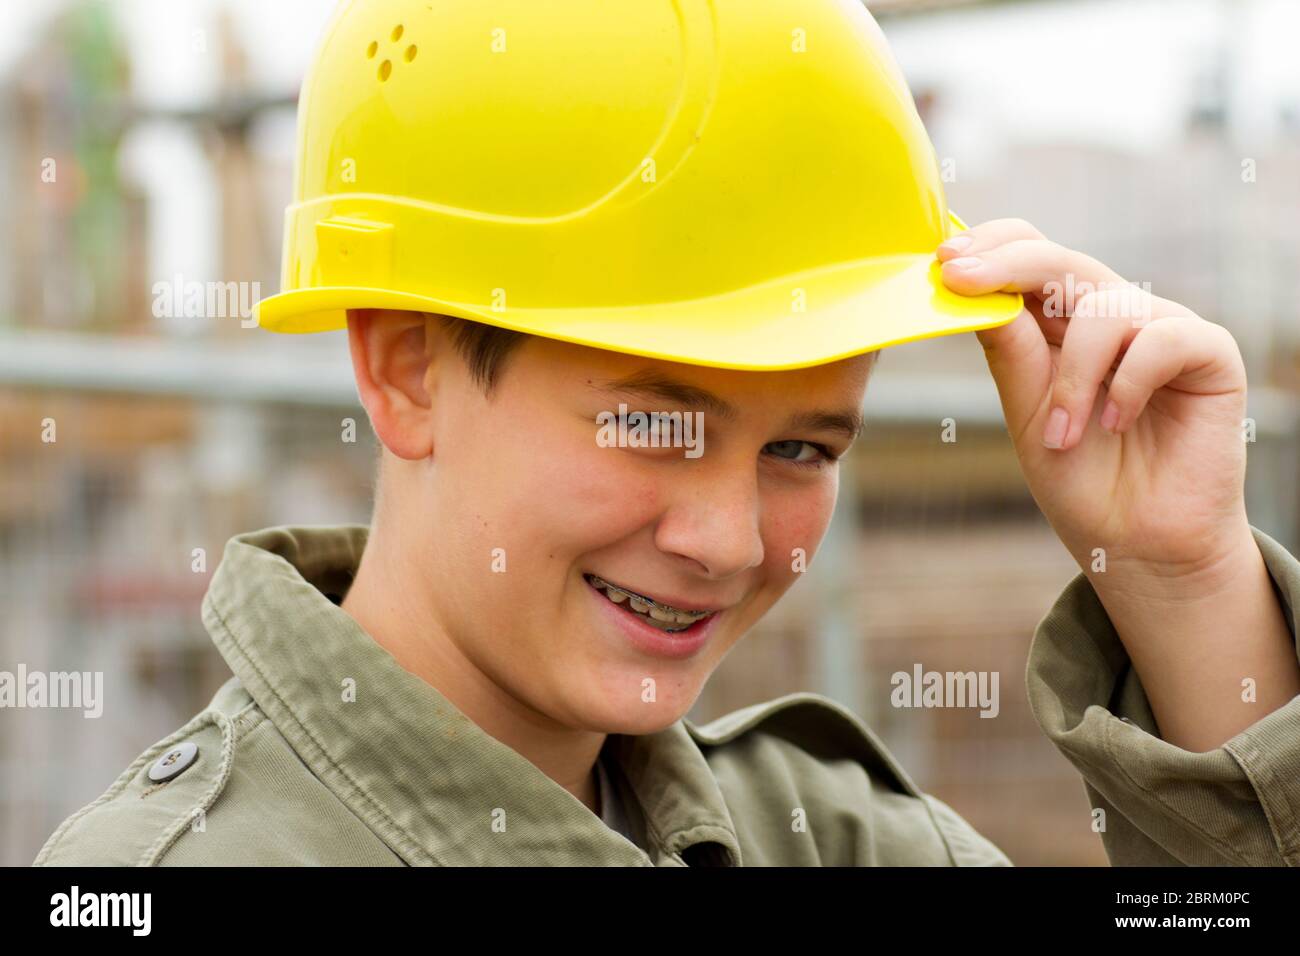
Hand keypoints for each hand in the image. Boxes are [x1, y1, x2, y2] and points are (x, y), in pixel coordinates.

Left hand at [935, 218, 1298, 750]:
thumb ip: (1010, 350)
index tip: (944, 261)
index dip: (990, 247)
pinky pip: (1163, 338)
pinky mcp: (1210, 353)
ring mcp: (1162, 328)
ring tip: (1061, 435)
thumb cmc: (1080, 478)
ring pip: (1104, 309)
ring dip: (1072, 377)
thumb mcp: (1027, 411)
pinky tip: (1116, 422)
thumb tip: (970, 283)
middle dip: (1007, 265)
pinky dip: (1129, 381)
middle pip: (1062, 261)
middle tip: (959, 278)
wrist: (1134, 543)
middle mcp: (1112, 315)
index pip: (1031, 255)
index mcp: (1062, 323)